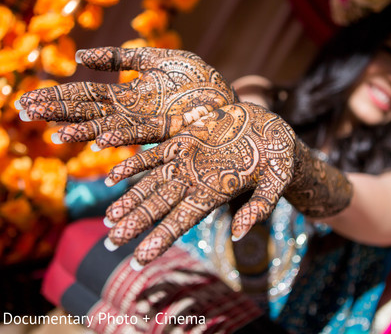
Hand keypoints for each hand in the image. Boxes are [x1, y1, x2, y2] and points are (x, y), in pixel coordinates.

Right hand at [17, 47, 235, 146]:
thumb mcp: (159, 59)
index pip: (86, 96)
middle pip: (90, 111)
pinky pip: (141, 134)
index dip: (57, 98)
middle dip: (58, 112)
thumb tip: (81, 55)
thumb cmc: (198, 81)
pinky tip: (99, 141)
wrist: (231, 101)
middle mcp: (135, 112)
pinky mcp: (173, 128)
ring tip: (55, 134)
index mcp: (130, 96)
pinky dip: (120, 138)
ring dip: (82, 131)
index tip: (26, 100)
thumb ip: (124, 56)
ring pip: (109, 127)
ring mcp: (152, 122)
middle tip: (23, 112)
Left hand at [103, 102, 297, 265]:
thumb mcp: (278, 180)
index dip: (162, 238)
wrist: (272, 132)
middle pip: (161, 204)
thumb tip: (240, 232)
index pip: (184, 219)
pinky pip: (154, 150)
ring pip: (152, 181)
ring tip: (108, 218)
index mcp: (215, 191)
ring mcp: (189, 158)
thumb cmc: (281, 159)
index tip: (140, 259)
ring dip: (130, 199)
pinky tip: (113, 175)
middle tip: (111, 242)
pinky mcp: (186, 137)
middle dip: (136, 223)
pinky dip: (134, 163)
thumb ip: (261, 205)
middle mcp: (197, 179)